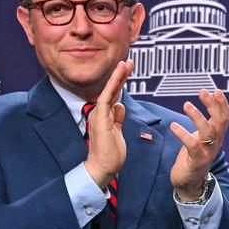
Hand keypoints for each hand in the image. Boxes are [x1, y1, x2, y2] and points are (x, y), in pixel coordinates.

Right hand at [84, 60, 132, 189]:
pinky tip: (118, 77)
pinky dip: (112, 87)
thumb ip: (118, 118)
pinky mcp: (101, 120)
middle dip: (120, 75)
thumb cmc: (111, 153)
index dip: (121, 82)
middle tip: (129, 61)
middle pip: (112, 90)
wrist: (103, 167)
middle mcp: (100, 113)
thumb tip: (120, 106)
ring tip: (126, 64)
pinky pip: (106, 100)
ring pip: (109, 91)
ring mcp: (99, 116)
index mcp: (105, 115)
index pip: (114, 95)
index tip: (127, 69)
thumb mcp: (118, 132)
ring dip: (118, 77)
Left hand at [170, 89, 228, 199]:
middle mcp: (216, 142)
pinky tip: (173, 125)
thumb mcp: (201, 137)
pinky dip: (182, 134)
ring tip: (186, 104)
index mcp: (217, 135)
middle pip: (220, 121)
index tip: (217, 90)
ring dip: (197, 117)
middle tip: (203, 91)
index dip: (223, 104)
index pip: (226, 117)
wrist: (190, 183)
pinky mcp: (196, 161)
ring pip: (207, 132)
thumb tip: (205, 103)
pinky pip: (192, 146)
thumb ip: (205, 123)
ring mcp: (207, 152)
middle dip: (213, 105)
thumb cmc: (193, 156)